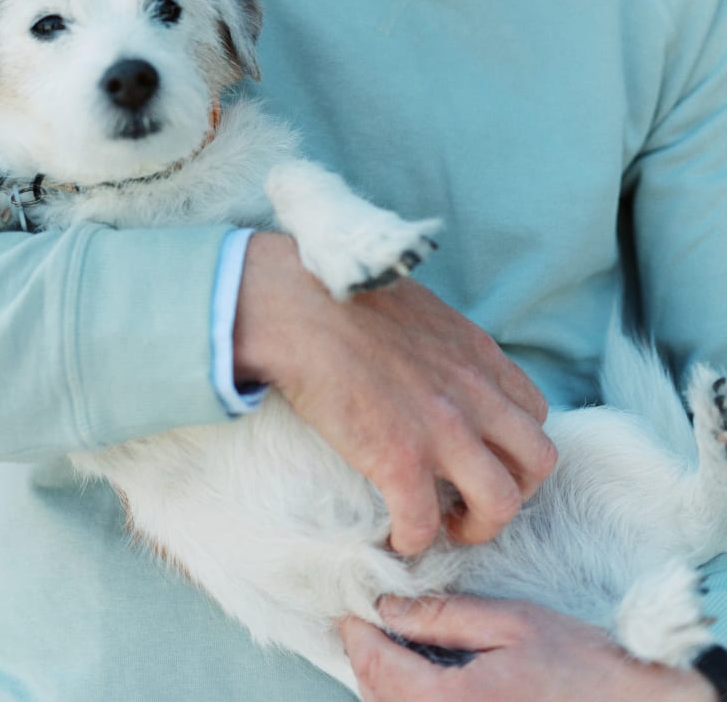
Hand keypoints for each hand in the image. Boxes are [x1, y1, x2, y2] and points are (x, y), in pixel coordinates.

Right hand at [234, 233, 555, 554]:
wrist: (300, 307)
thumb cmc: (345, 297)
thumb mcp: (420, 310)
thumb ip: (445, 346)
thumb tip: (434, 364)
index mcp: (478, 354)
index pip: (534, 412)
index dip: (515, 443)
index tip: (486, 456)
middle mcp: (474, 394)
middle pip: (537, 461)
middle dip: (516, 489)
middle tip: (476, 497)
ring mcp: (442, 430)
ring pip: (502, 503)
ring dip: (479, 526)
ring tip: (445, 526)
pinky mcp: (399, 460)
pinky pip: (423, 524)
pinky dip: (412, 540)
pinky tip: (394, 536)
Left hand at [339, 596, 717, 700]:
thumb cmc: (581, 666)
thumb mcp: (510, 623)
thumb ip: (443, 616)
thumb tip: (387, 608)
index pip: (377, 668)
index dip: (356, 633)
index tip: (348, 608)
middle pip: (378, 699)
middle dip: (366, 658)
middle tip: (362, 620)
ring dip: (383, 684)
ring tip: (387, 644)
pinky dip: (408, 701)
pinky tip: (419, 678)